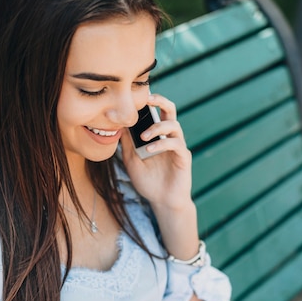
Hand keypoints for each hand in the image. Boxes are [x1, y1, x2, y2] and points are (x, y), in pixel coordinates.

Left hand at [120, 93, 192, 211]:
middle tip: (147, 99)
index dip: (148, 102)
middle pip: (170, 109)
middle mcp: (170, 137)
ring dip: (157, 127)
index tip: (133, 98)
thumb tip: (117, 124)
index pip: (156, 112)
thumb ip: (126, 143)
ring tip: (143, 137)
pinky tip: (149, 150)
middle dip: (160, 100)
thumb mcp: (131, 160)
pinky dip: (161, 144)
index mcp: (158, 135)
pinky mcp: (184, 157)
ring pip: (174, 125)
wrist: (162, 202)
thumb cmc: (148, 181)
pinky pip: (176, 144)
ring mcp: (178, 146)